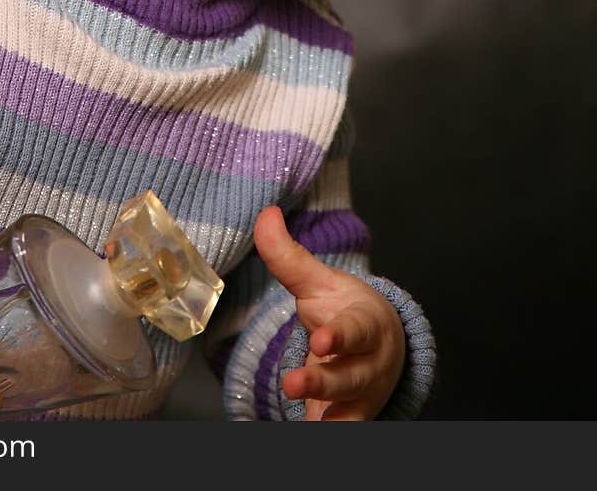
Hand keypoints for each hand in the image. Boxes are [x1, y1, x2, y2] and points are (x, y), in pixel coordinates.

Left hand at [254, 206, 404, 420]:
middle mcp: (367, 366)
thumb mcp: (319, 283)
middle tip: (292, 384)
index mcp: (365, 326)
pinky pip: (340, 432)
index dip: (340, 336)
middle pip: (347, 377)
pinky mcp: (348, 422)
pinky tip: (307, 434)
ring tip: (295, 412)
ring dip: (325, 418)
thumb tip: (265, 214)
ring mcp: (360, 399)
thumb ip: (288, 255)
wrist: (384, 350)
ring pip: (345, 413)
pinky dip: (325, 434)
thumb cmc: (346, 311)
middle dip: (322, 382)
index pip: (355, 330)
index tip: (322, 339)